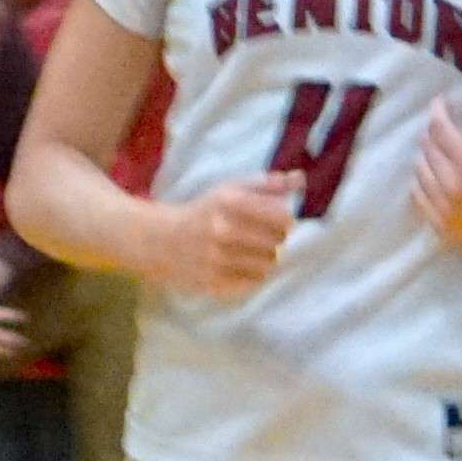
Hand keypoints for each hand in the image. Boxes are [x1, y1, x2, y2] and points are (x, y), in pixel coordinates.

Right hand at [155, 172, 297, 299]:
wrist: (161, 241)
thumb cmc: (203, 212)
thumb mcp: (230, 189)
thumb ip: (267, 184)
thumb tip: (300, 178)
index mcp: (228, 202)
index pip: (282, 217)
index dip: (286, 221)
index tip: (280, 222)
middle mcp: (222, 230)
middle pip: (278, 242)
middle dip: (276, 240)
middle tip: (266, 238)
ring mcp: (217, 259)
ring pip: (268, 264)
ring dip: (267, 259)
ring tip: (255, 252)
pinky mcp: (213, 282)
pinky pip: (253, 282)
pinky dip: (254, 275)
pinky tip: (244, 267)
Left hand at [412, 92, 461, 252]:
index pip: (441, 130)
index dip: (438, 112)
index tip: (439, 103)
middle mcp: (453, 187)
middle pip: (428, 149)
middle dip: (434, 133)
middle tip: (444, 127)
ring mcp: (444, 209)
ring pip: (420, 171)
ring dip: (427, 156)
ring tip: (443, 151)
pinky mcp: (440, 225)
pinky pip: (418, 197)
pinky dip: (422, 181)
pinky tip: (435, 174)